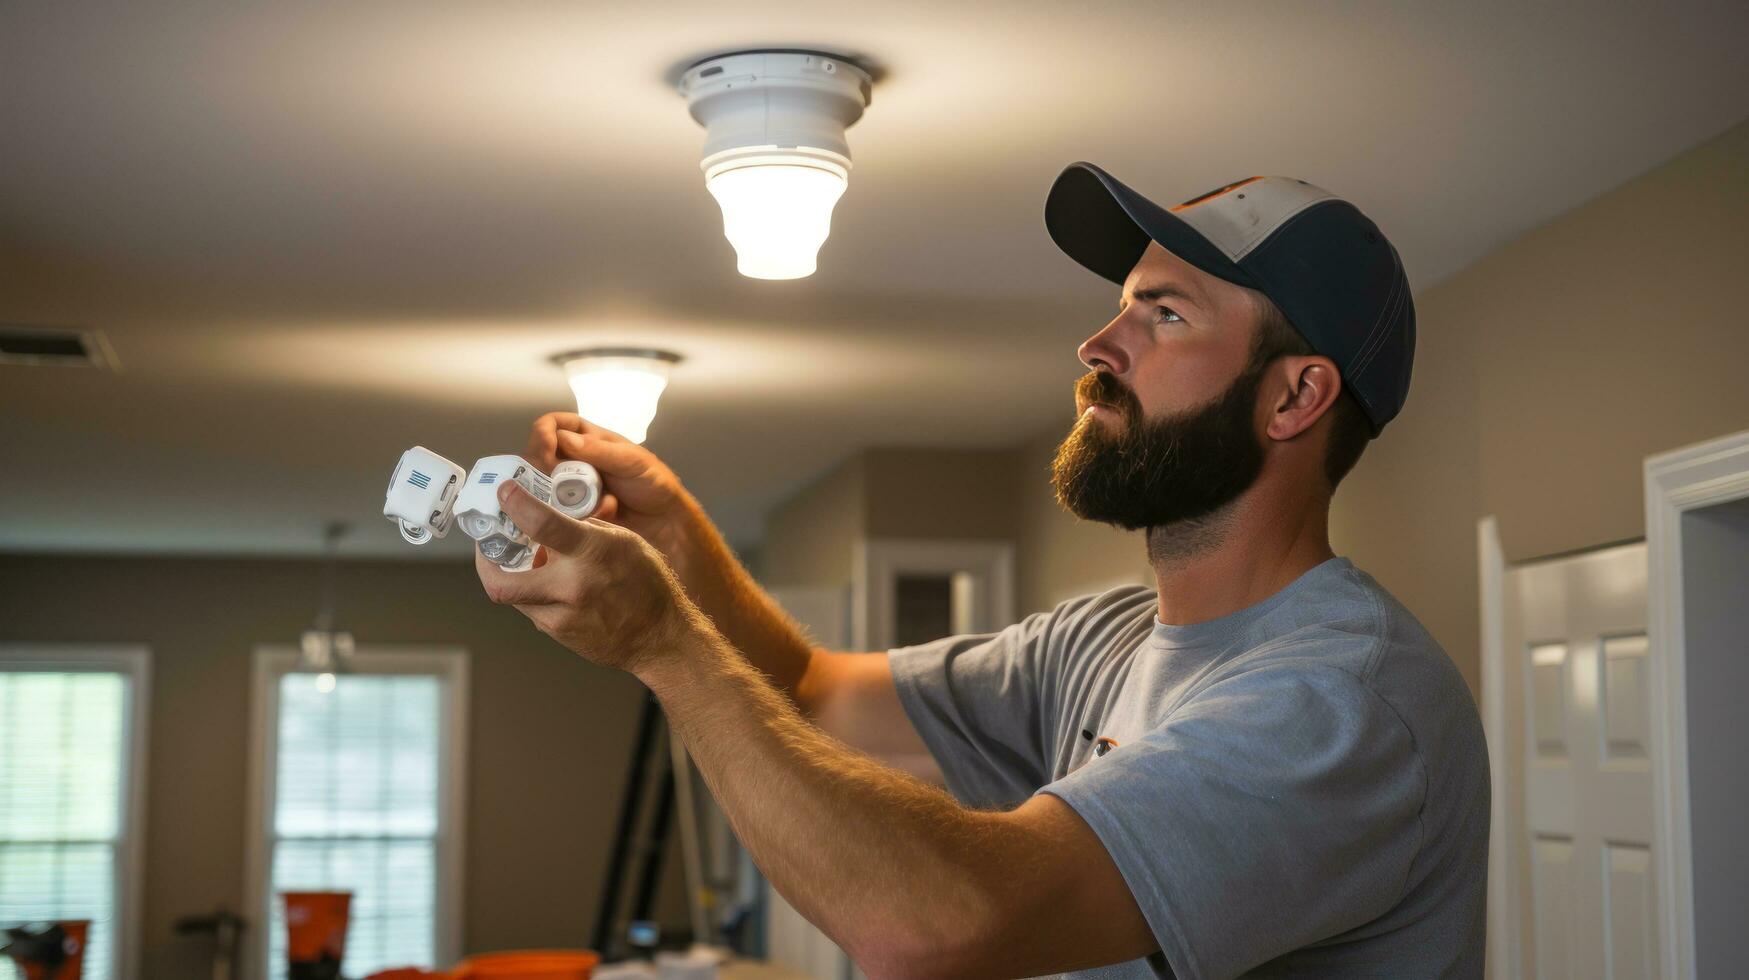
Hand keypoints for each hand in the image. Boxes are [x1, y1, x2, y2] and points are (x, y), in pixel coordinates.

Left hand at [476, 478, 701, 673]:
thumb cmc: (649, 586)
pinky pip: (533, 610)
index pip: (541, 524)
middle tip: (489, 546)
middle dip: (485, 562)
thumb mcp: (624, 541)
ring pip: (514, 596)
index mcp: (592, 554)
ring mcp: (562, 616)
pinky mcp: (559, 634)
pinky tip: (552, 585)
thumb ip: (584, 529)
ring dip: (513, 576)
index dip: (515, 504)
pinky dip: (535, 594)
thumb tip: (552, 518)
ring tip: (528, 563)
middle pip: (499, 582)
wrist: (661, 637)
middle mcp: (571, 586)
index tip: (504, 493)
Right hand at [524, 413, 692, 560]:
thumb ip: (599, 450)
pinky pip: (557, 514)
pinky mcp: (571, 515)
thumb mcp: (631, 461)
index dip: (544, 434)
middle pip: (538, 458)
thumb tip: (563, 438)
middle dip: (546, 471)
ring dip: (563, 497)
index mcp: (586, 439)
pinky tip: (601, 516)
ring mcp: (570, 489)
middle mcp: (573, 462)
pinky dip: (575, 515)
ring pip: (543, 489)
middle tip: (563, 485)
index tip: (547, 450)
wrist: (665, 523)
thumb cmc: (653, 483)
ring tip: (592, 503)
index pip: (552, 426)